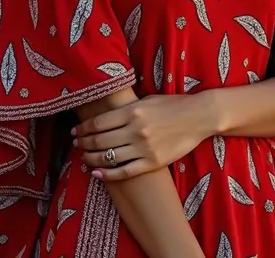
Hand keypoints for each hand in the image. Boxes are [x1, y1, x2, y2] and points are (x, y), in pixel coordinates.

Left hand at [72, 94, 211, 181]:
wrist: (198, 117)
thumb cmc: (172, 104)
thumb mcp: (147, 99)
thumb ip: (127, 108)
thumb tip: (105, 116)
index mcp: (133, 111)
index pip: (99, 123)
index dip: (83, 129)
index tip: (76, 131)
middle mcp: (135, 130)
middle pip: (100, 140)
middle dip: (84, 144)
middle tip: (77, 145)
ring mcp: (144, 148)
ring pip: (109, 158)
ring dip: (92, 159)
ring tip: (85, 158)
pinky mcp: (152, 162)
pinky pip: (124, 172)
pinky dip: (108, 174)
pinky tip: (97, 173)